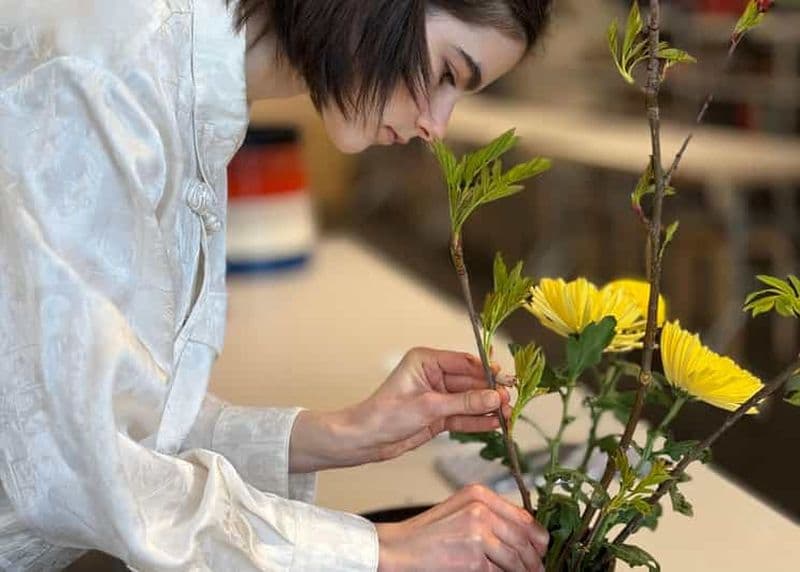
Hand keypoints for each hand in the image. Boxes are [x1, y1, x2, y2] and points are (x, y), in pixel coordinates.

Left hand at [289, 347, 510, 471]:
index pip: (463, 362)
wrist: (365, 440)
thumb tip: (493, 397)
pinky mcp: (438, 415)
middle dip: (489, 391)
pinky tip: (494, 423)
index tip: (504, 379)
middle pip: (469, 381)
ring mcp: (436, 396)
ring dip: (486, 407)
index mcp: (425, 361)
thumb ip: (464, 403)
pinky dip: (477, 420)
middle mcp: (433, 375)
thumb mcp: (429, 407)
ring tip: (507, 414)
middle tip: (509, 400)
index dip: (485, 371)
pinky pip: (462, 415)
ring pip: (468, 400)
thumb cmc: (385, 415)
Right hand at [377, 484, 547, 571]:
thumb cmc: (426, 535)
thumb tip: (526, 537)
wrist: (397, 549)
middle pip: (524, 539)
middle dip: (534, 559)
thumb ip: (491, 517)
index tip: (542, 549)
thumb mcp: (460, 513)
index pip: (523, 516)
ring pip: (517, 559)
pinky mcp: (474, 558)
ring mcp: (478, 533)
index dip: (538, 536)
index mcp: (479, 494)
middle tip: (538, 570)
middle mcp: (481, 509)